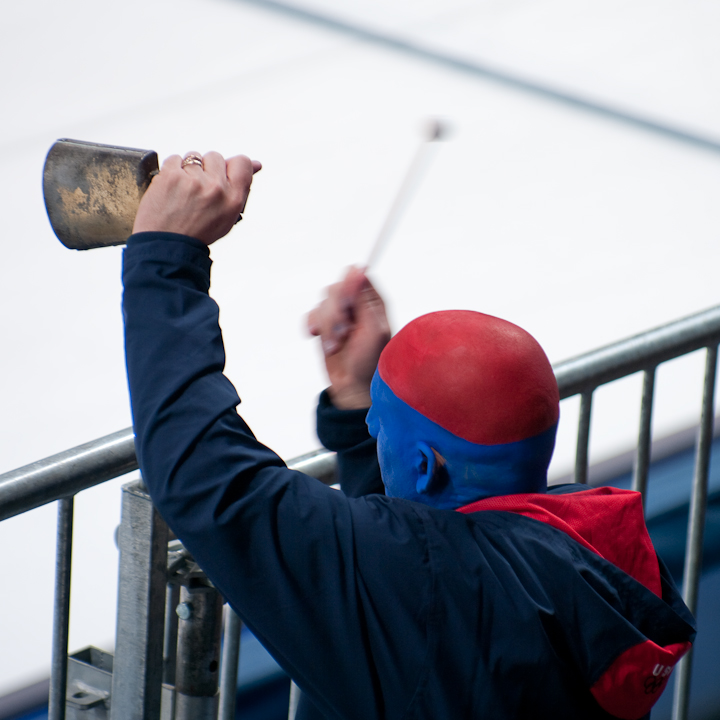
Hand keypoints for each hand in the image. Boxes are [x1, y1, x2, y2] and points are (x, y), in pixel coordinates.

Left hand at [133, 151, 261, 244]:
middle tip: (199, 190)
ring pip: (194, 156)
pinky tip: (172, 188)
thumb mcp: (227, 216)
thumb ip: (240, 188)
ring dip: (188, 169)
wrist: (167, 245)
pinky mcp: (171, 175)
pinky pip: (174, 158)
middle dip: (207, 169)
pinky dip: (172, 170)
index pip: (242, 162)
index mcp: (233, 199)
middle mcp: (216, 189)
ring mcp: (193, 181)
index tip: (223, 173)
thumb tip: (255, 164)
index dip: (231, 165)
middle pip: (216, 156)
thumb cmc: (196, 232)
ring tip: (184, 191)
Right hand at [308, 268, 390, 408]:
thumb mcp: (373, 328)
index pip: (355, 276)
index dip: (347, 289)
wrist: (354, 386)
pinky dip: (314, 327)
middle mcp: (357, 305)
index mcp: (373, 302)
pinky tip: (319, 338)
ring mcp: (340, 315)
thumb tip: (359, 268)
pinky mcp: (326, 326)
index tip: (347, 306)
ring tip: (336, 345)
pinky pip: (312, 314)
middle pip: (335, 289)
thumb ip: (364, 298)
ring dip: (327, 326)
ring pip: (323, 303)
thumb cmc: (370, 361)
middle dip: (335, 313)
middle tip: (344, 332)